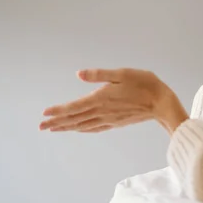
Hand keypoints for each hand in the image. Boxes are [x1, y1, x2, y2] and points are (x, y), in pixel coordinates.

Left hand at [39, 68, 187, 134]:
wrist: (162, 102)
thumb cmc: (144, 83)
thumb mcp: (122, 73)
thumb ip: (99, 75)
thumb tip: (79, 74)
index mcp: (101, 98)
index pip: (74, 107)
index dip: (58, 111)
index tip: (44, 114)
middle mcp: (102, 111)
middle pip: (75, 119)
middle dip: (57, 123)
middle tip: (41, 127)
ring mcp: (109, 119)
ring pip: (82, 125)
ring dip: (66, 127)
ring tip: (53, 129)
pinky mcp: (116, 122)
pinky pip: (94, 128)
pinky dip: (82, 129)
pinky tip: (78, 129)